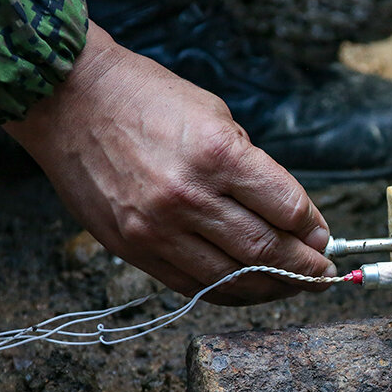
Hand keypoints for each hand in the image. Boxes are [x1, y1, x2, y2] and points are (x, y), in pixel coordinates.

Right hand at [5, 23, 333, 305]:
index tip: (324, 236)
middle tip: (323, 274)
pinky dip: (230, 292)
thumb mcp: (215, 116)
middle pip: (266, 250)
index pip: (286, 208)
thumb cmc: (147, 98)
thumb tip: (293, 216)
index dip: (314, 228)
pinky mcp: (134, 248)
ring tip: (296, 287)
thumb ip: (252, 168)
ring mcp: (158, 228)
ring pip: (233, 277)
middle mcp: (189, 196)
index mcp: (217, 155)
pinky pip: (194, 285)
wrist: (67, 99)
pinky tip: (251, 289)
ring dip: (274, 288)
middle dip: (304, 268)